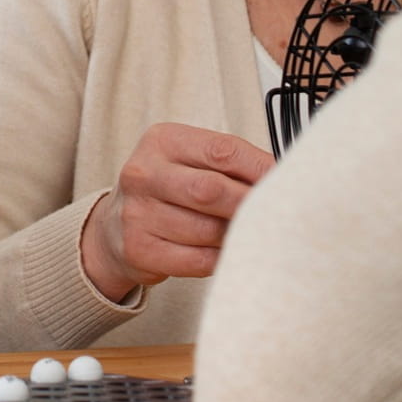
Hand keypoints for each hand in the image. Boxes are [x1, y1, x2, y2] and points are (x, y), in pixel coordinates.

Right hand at [79, 123, 275, 302]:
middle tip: (276, 215)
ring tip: (246, 233)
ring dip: (236, 235)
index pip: (223, 151)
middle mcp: (144, 174)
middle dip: (249, 205)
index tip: (286, 184)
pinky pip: (198, 260)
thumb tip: (284, 178)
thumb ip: (230, 164)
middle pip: (212, 191)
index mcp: (162, 141)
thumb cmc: (168, 190)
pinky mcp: (139, 250)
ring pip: (207, 230)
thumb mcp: (189, 161)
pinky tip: (225, 252)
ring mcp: (137, 213)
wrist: (115, 228)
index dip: (261, 169)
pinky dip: (221, 258)